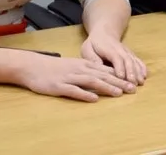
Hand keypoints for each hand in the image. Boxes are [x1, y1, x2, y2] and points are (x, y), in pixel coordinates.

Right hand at [17, 53, 136, 101]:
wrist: (32, 66)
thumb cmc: (54, 68)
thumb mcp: (74, 65)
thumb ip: (89, 70)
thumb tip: (105, 76)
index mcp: (84, 64)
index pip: (106, 70)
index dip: (120, 77)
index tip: (133, 83)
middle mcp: (79, 69)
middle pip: (102, 76)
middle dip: (118, 82)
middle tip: (132, 89)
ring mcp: (69, 77)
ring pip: (91, 81)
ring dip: (106, 87)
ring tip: (118, 93)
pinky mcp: (59, 86)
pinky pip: (74, 90)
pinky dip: (84, 94)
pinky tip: (94, 99)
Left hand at [81, 32, 146, 87]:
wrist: (104, 33)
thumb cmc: (94, 44)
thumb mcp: (88, 49)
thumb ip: (92, 59)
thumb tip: (98, 69)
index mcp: (109, 50)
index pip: (116, 58)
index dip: (119, 67)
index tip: (121, 77)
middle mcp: (121, 50)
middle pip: (128, 61)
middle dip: (131, 72)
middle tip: (133, 84)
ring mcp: (127, 52)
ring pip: (134, 61)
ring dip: (138, 72)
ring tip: (141, 82)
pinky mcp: (131, 54)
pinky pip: (138, 60)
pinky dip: (142, 67)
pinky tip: (145, 75)